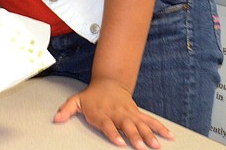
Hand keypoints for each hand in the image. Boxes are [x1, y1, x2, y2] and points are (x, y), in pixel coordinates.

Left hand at [54, 78, 172, 148]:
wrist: (108, 82)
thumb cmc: (92, 96)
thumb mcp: (76, 101)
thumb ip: (66, 110)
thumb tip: (56, 118)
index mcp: (103, 113)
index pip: (108, 124)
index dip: (113, 133)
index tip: (118, 141)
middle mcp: (118, 114)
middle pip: (127, 126)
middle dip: (135, 137)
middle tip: (141, 147)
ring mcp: (129, 114)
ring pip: (141, 125)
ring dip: (149, 135)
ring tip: (157, 145)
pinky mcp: (137, 114)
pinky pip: (150, 121)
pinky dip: (160, 128)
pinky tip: (169, 136)